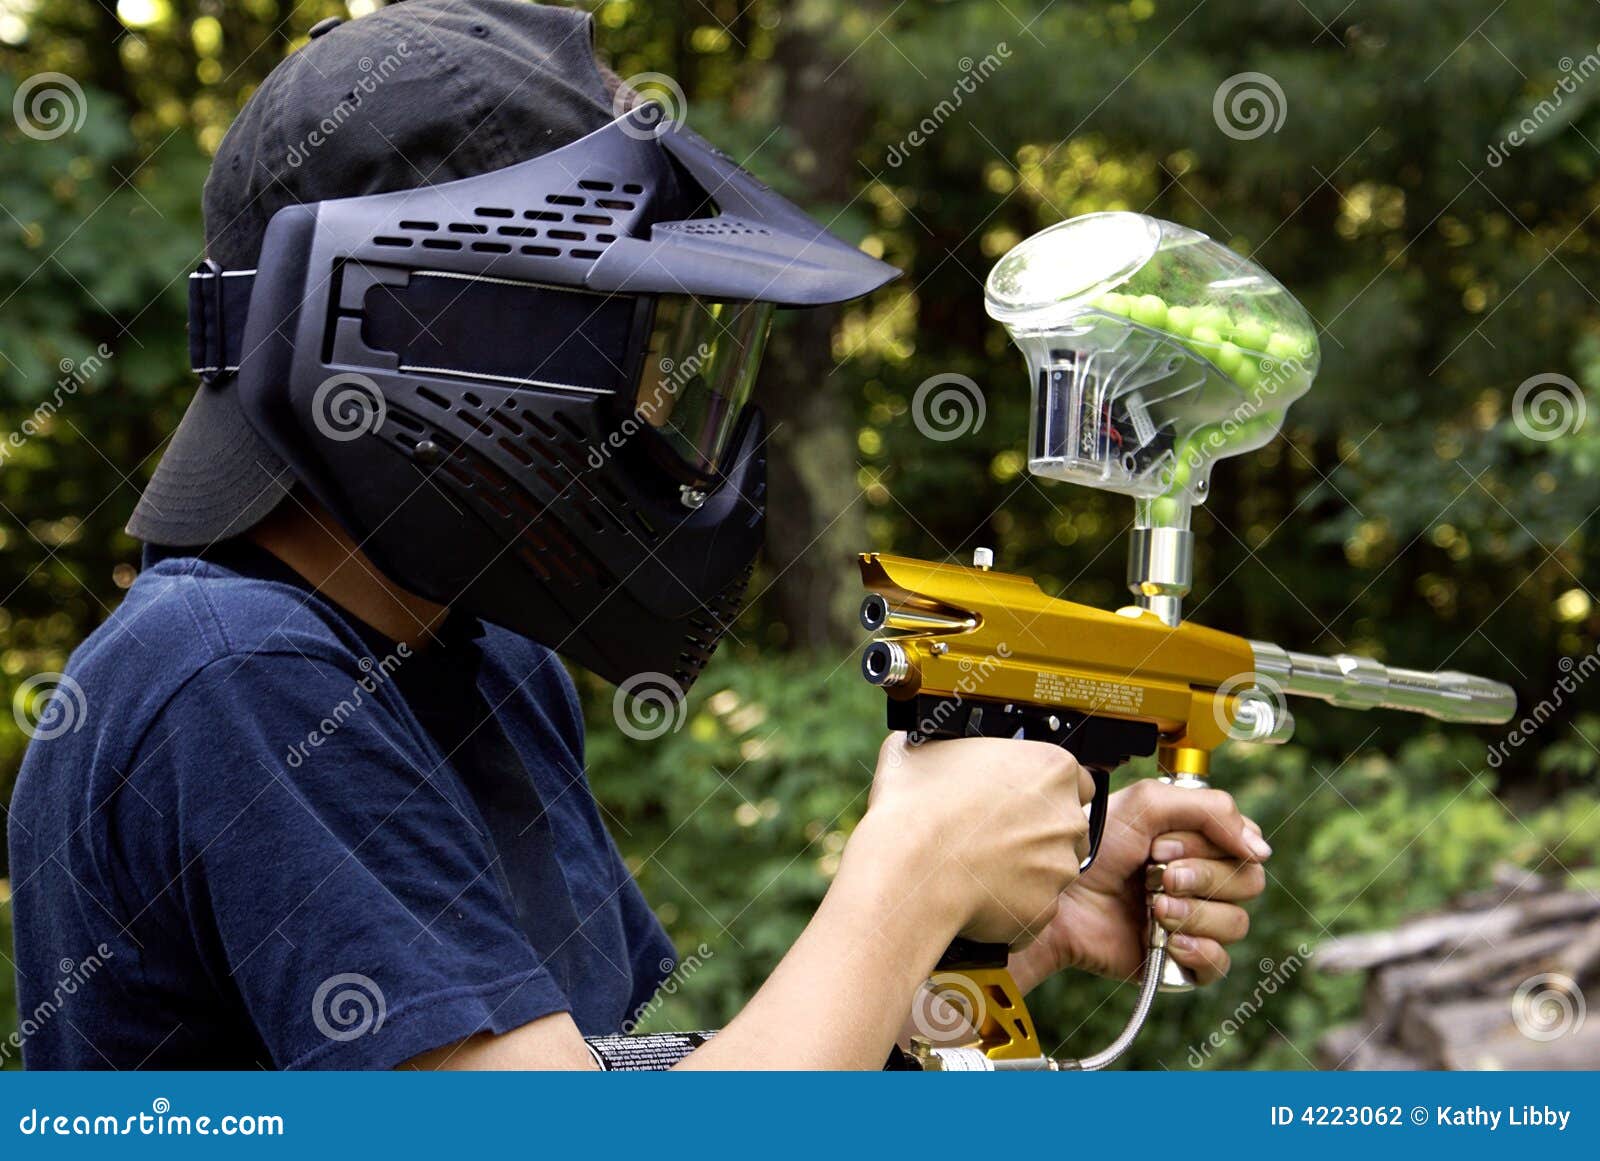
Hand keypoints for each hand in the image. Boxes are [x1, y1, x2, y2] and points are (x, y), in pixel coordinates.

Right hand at [855, 733, 1091, 945]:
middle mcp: (1067, 816)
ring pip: (1052, 867)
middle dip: (1038, 829)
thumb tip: (935, 744)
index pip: (1075, 777)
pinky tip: (976, 891)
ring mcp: (1060, 866)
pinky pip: (1033, 904)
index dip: (1045, 788)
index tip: (1018, 796)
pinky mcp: (1045, 908)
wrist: (909, 870)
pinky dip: (1011, 901)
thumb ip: (950, 744)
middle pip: (1067, 824)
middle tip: (995, 831)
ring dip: (1027, 866)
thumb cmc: (916, 806)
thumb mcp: (922, 748)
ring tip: (980, 863)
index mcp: (1051, 768)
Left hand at [1008, 779, 1270, 988]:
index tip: (1164, 844)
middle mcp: (1199, 881)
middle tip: (1157, 874)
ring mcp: (1191, 921)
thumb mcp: (1147, 804)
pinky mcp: (1178, 960)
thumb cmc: (1092, 849)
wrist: (1057, 898)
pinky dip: (1199, 951)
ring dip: (1195, 913)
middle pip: (1248, 884)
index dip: (1214, 846)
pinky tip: (1169, 939)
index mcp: (1197, 843)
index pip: (1246, 846)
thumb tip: (1261, 849)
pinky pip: (1218, 964)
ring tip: (1153, 908)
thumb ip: (1212, 809)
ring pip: (1236, 923)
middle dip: (1203, 877)